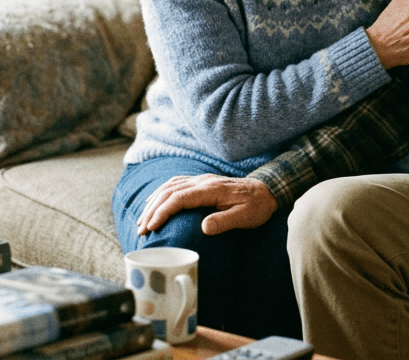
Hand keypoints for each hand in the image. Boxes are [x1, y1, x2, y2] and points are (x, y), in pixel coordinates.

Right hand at [137, 174, 277, 236]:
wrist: (267, 190)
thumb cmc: (256, 206)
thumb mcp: (245, 217)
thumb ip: (225, 221)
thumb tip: (204, 227)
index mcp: (210, 189)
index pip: (178, 198)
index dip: (162, 212)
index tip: (151, 226)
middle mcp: (202, 181)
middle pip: (169, 191)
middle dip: (152, 210)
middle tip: (141, 229)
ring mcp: (201, 179)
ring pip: (170, 186)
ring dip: (154, 201)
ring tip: (143, 219)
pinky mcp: (202, 182)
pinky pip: (176, 183)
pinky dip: (162, 193)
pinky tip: (156, 202)